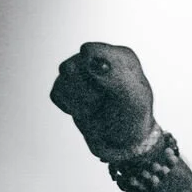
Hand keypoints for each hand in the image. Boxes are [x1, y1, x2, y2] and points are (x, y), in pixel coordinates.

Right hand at [50, 42, 156, 158]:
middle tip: (102, 100)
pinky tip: (87, 109)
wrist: (124, 141)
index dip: (91, 71)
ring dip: (79, 100)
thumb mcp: (134, 99)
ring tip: (97, 105)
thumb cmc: (133, 117)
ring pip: (63, 80)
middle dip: (84, 90)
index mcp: (120, 56)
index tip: (104, 89)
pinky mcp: (67, 86)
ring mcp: (81, 71)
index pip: (91, 51)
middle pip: (71, 67)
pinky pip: (57, 94)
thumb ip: (117, 78)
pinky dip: (70, 107)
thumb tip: (94, 64)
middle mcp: (99, 59)